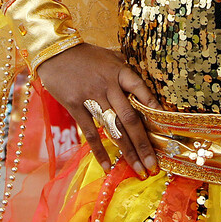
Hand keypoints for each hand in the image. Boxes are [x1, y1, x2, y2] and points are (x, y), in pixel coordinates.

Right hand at [34, 43, 161, 178]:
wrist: (54, 51)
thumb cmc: (85, 56)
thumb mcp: (110, 58)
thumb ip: (126, 73)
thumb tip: (144, 93)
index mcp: (120, 71)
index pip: (142, 91)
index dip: (154, 109)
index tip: (166, 129)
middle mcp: (108, 85)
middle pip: (130, 119)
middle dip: (144, 145)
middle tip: (153, 166)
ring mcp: (91, 96)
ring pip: (114, 129)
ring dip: (128, 152)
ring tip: (139, 170)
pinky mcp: (76, 106)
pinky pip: (91, 132)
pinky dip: (99, 150)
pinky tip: (107, 166)